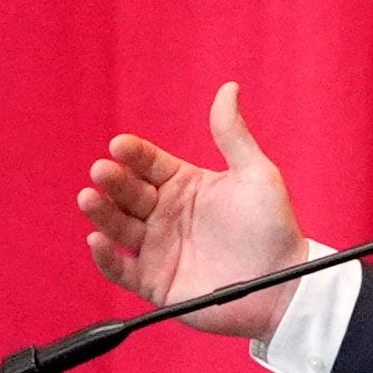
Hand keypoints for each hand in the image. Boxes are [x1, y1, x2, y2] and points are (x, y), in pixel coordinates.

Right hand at [78, 83, 309, 337]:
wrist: (283, 284)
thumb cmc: (273, 228)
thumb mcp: (257, 174)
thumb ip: (233, 134)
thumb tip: (229, 87)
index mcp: (184, 185)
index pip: (148, 163)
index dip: (133, 154)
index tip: (120, 145)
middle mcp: (165, 214)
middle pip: (128, 192)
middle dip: (113, 181)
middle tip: (102, 172)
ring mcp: (158, 248)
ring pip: (119, 227)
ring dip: (101, 213)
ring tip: (89, 199)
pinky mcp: (155, 283)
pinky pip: (122, 270)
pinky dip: (106, 258)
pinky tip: (97, 241)